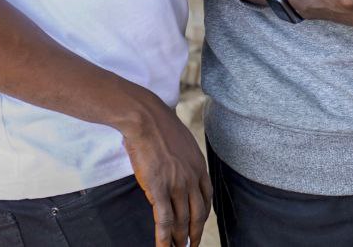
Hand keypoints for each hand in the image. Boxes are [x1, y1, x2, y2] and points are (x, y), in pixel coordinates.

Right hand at [120, 96, 211, 246]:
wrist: (146, 118)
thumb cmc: (159, 127)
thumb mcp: (182, 143)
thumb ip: (185, 160)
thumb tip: (179, 169)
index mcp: (199, 167)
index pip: (207, 198)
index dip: (203, 216)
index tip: (199, 226)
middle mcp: (192, 178)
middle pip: (197, 214)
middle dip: (195, 234)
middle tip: (191, 246)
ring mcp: (176, 184)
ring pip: (181, 220)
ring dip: (180, 239)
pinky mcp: (158, 188)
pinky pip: (164, 220)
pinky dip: (164, 237)